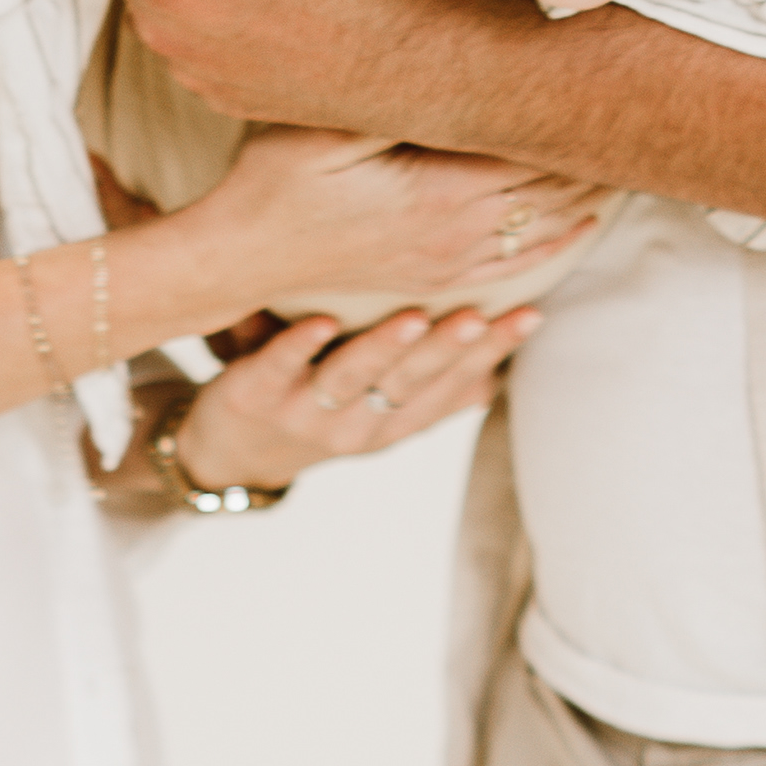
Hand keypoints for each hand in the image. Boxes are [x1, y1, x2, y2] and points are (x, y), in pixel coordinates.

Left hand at [181, 301, 536, 491]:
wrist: (232, 452)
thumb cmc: (322, 414)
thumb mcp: (381, 413)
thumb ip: (434, 392)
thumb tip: (501, 373)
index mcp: (394, 425)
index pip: (453, 386)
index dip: (492, 353)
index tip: (533, 314)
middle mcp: (355, 426)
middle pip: (409, 383)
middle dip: (449, 349)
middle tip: (484, 313)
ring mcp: (303, 413)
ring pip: (351, 378)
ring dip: (384, 348)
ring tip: (416, 316)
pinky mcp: (253, 395)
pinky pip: (279, 367)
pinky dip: (299, 344)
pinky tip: (321, 320)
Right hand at [194, 118, 607, 313]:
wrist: (242, 258)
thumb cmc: (273, 181)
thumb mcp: (325, 127)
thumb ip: (394, 102)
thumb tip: (456, 68)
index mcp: (439, 194)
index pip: (536, 153)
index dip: (581, 122)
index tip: (622, 86)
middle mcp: (457, 237)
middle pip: (553, 191)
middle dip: (599, 155)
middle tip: (648, 112)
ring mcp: (449, 265)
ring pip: (545, 231)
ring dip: (588, 196)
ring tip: (632, 158)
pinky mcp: (436, 281)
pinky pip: (519, 266)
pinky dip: (560, 241)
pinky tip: (584, 224)